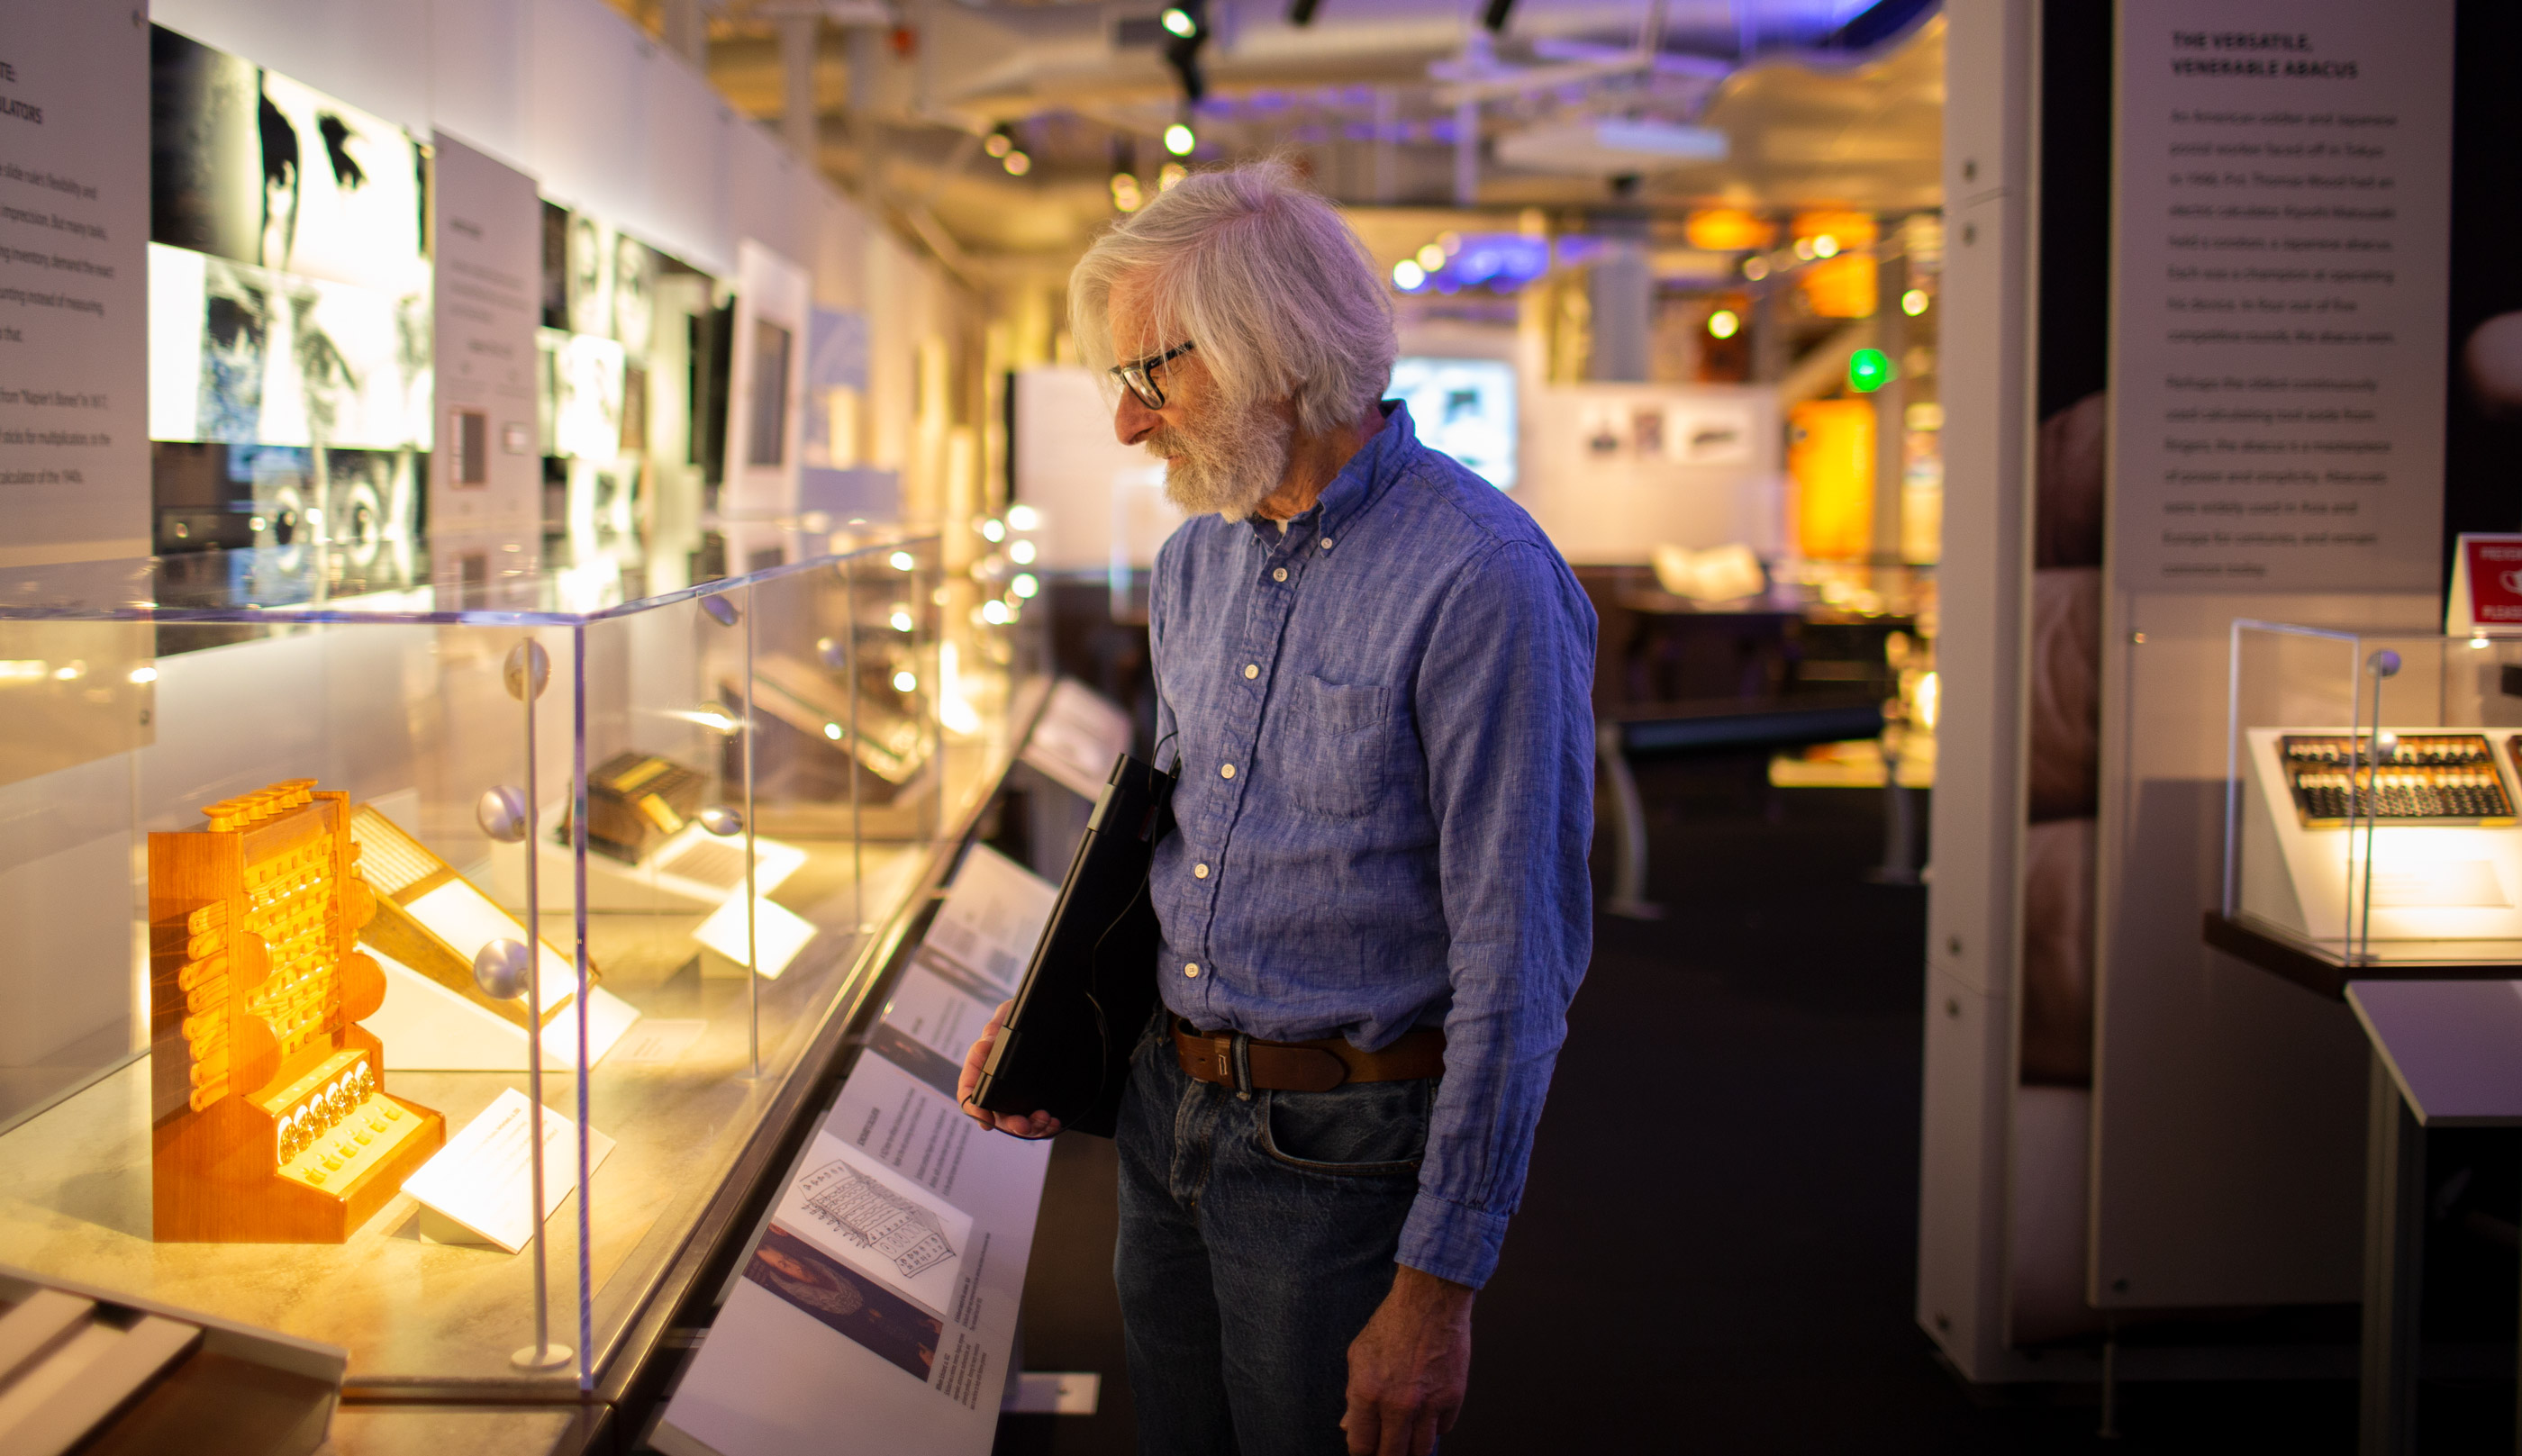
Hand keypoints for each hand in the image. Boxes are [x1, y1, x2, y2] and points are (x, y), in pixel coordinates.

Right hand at [957, 999, 1060, 1137]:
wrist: (1048, 1015)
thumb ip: (996, 1029)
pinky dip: (1045, 1126)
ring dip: (1030, 1127)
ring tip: (1045, 1119)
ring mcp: (1015, 1094)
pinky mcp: (1034, 1099)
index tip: (985, 1119)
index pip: (969, 1092)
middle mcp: (995, 1085)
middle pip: (995, 1114)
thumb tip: (985, 1045)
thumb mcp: (1009, 1015)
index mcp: (981, 1066)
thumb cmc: (1019, 1015)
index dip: (974, 1109)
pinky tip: (1054, 1122)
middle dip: (1009, 1125)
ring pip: (1017, 1121)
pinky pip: (1036, 1121)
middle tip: (1025, 1125)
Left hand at [1342, 1265, 1473, 1455]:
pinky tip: (1427, 1417)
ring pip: (1420, 1450)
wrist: (1431, 1300)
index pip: (1361, 1445)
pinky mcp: (1452, 1397)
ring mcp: (1428, 1404)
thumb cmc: (1394, 1322)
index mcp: (1368, 1392)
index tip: (1366, 1450)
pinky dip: (1434, 1428)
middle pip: (1392, 1455)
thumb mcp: (1359, 1355)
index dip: (1362, 1452)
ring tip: (1406, 1442)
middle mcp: (1397, 1404)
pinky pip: (1442, 1430)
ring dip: (1412, 1450)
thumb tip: (1349, 1425)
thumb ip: (1353, 1396)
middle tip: (1386, 1450)